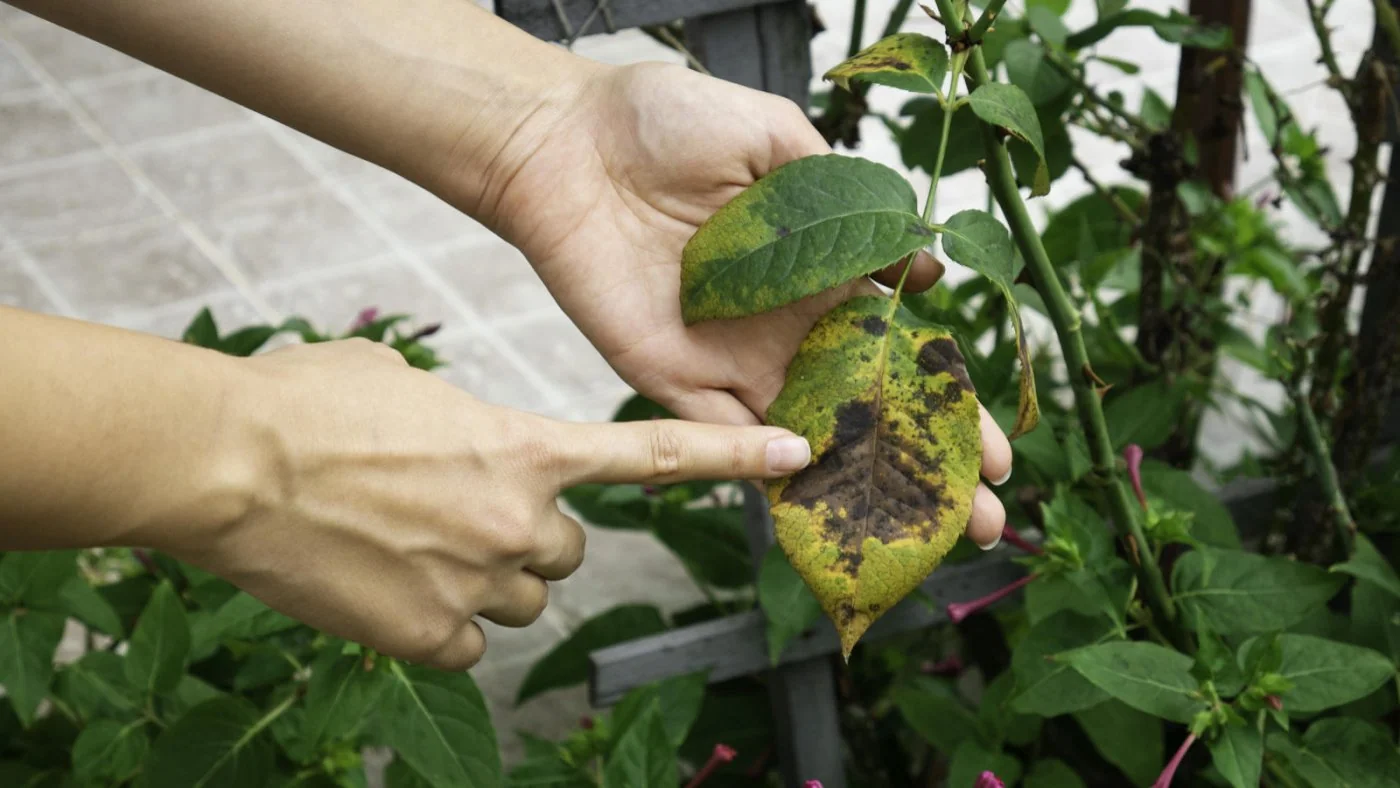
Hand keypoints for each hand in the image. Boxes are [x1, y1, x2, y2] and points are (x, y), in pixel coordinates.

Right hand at [159, 338, 813, 670]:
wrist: (232, 460)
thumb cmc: (313, 403)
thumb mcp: (410, 382)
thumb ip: (467, 417)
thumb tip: (462, 442)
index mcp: (527, 447)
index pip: (654, 454)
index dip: (733, 455)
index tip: (798, 455)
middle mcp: (521, 520)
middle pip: (571, 549)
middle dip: (530, 536)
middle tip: (459, 512)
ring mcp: (479, 582)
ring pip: (521, 596)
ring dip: (484, 578)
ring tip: (410, 543)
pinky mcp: (432, 637)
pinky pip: (464, 640)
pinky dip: (434, 621)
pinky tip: (386, 583)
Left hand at [473, 63, 1012, 545]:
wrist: (566, 141)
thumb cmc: (666, 122)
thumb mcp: (778, 139)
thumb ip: (849, 201)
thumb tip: (921, 259)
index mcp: (819, 272)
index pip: (897, 351)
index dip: (946, 398)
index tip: (997, 444)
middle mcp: (783, 325)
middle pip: (865, 410)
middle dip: (925, 463)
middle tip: (984, 514)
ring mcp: (729, 358)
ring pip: (807, 439)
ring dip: (862, 486)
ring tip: (927, 531)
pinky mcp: (670, 378)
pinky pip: (723, 438)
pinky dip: (768, 468)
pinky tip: (825, 497)